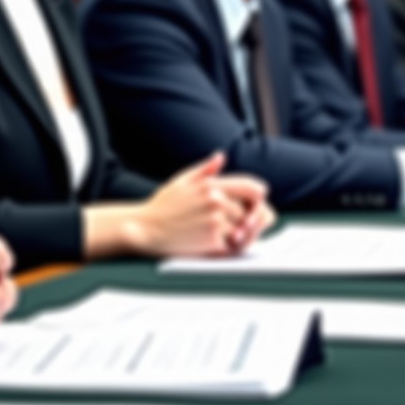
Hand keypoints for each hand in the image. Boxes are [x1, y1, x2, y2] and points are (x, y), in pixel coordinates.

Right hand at [128, 152, 273, 256]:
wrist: (146, 228)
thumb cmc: (162, 206)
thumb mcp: (182, 180)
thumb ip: (205, 169)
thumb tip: (220, 157)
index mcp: (211, 184)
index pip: (252, 187)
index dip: (259, 195)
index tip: (257, 201)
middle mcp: (216, 201)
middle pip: (252, 210)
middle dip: (250, 218)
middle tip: (246, 223)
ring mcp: (215, 221)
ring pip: (245, 229)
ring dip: (242, 233)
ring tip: (233, 234)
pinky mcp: (212, 241)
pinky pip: (234, 245)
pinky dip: (232, 246)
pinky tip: (222, 243)